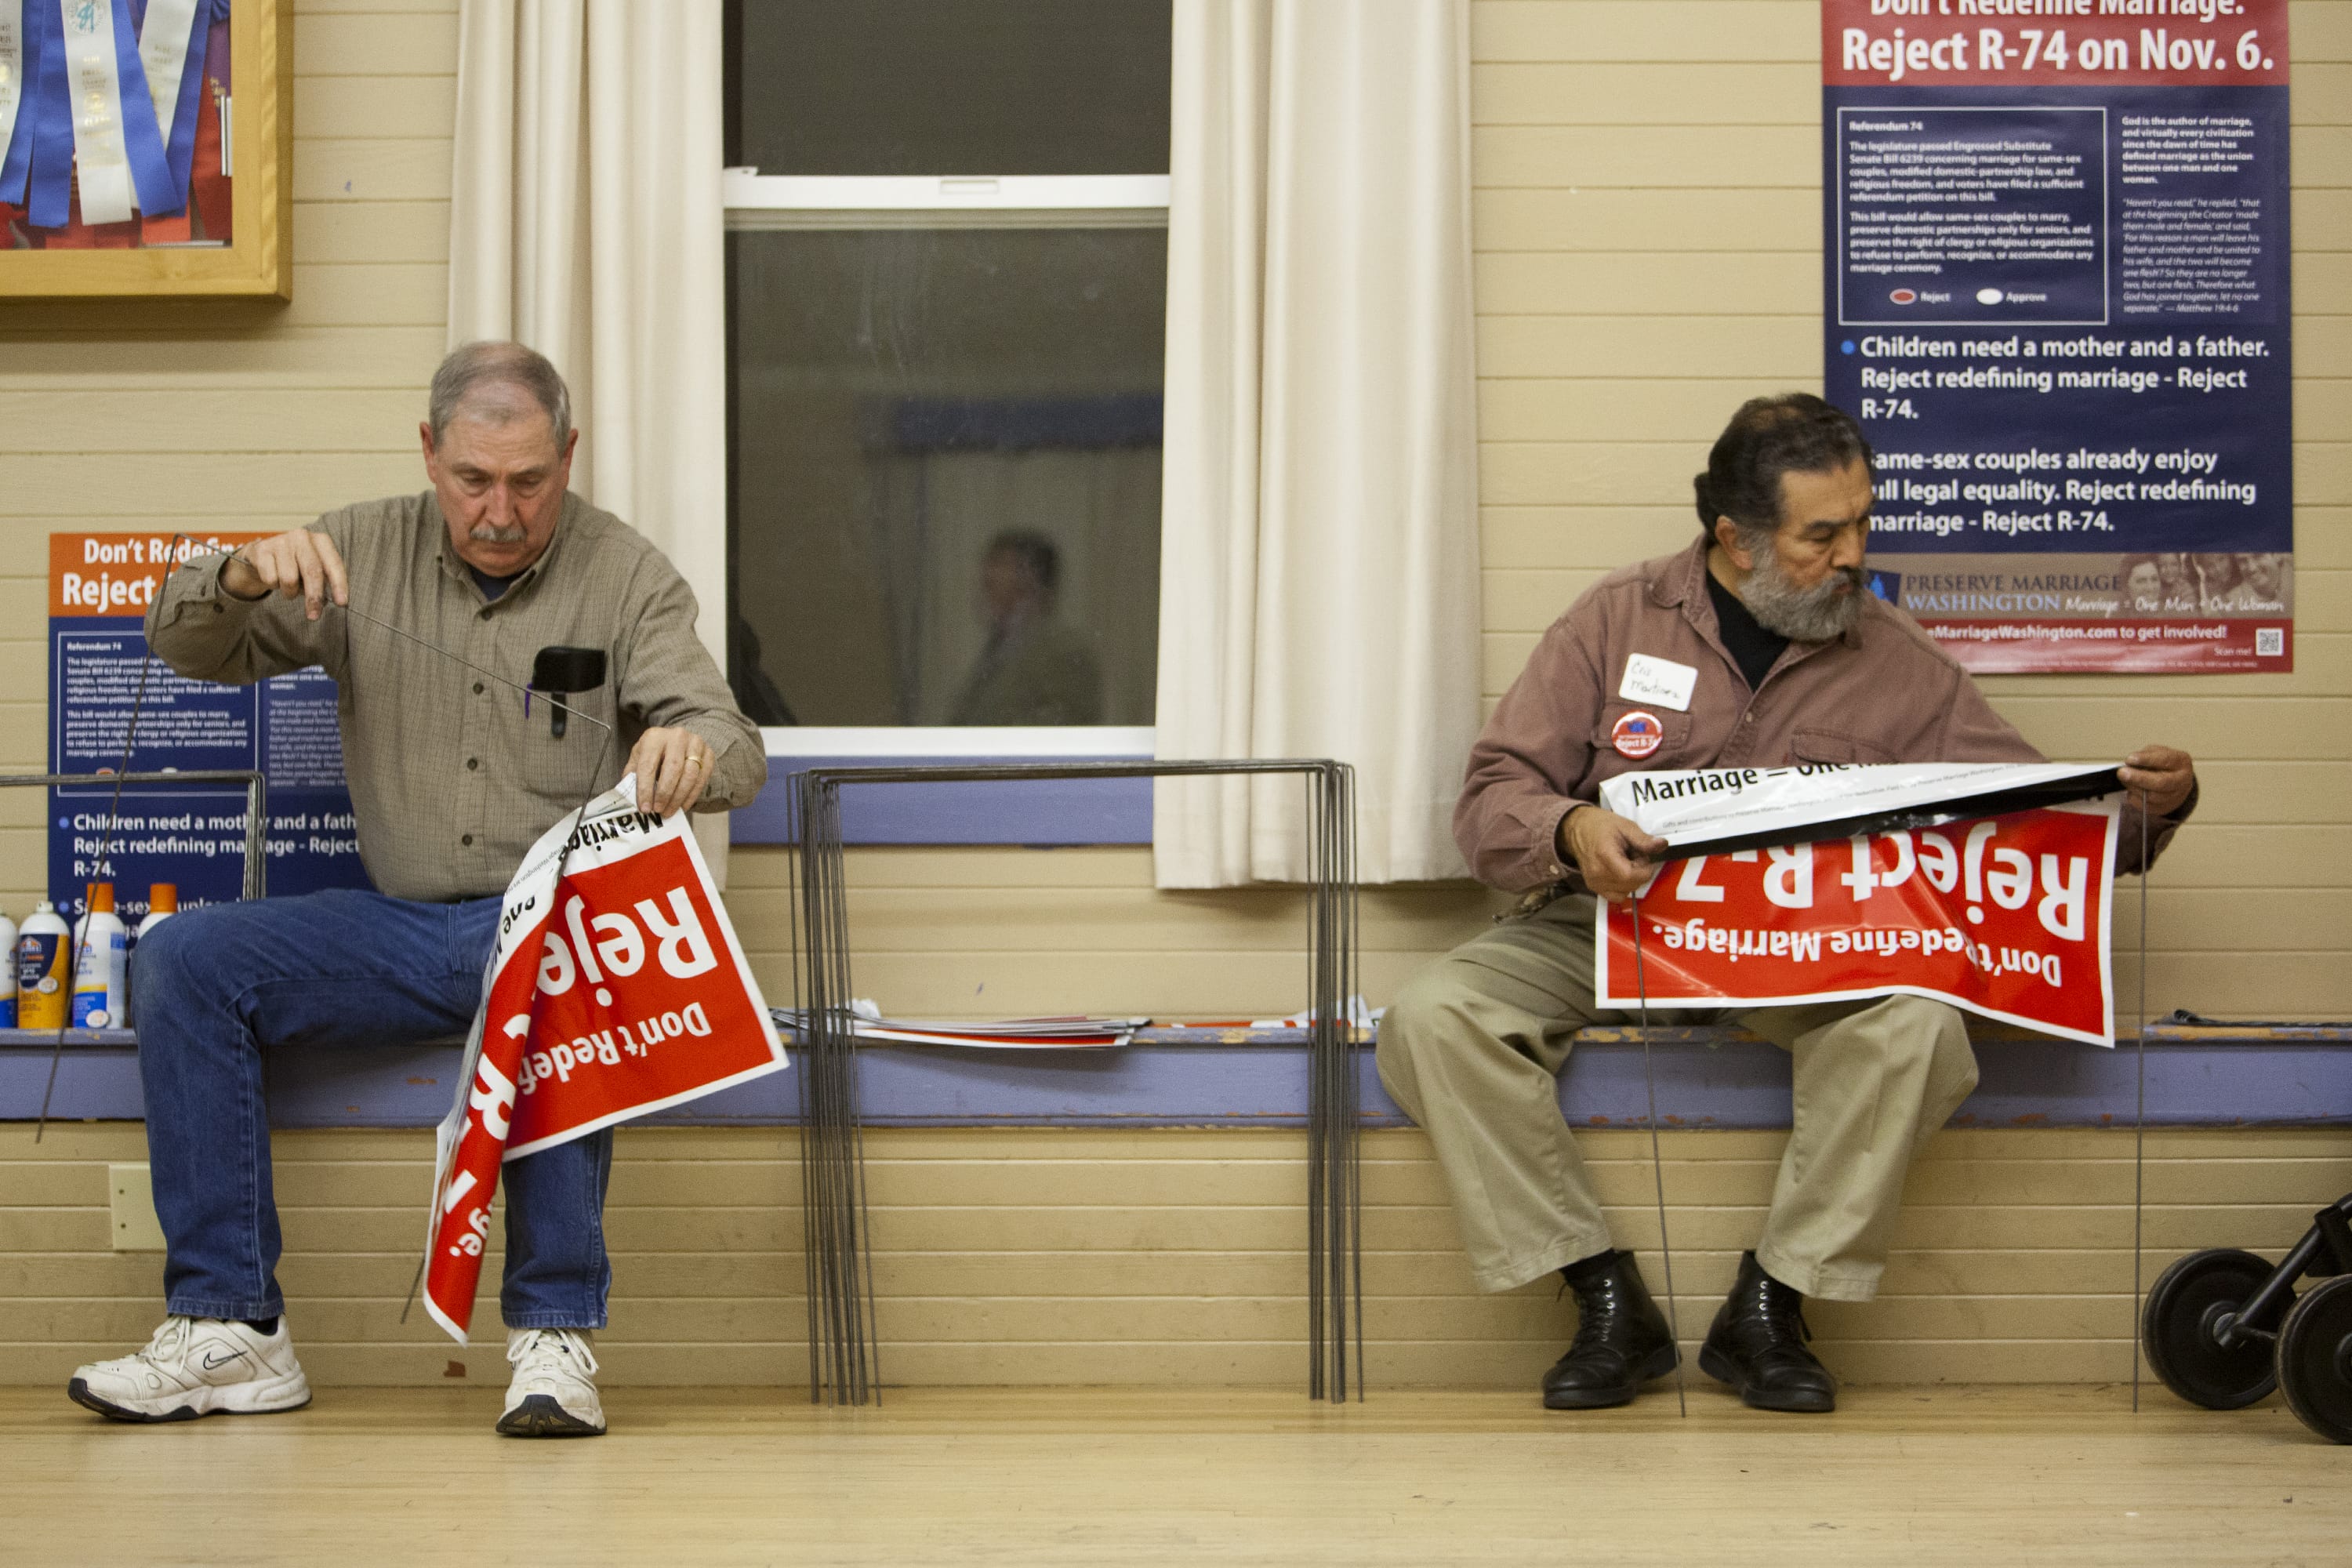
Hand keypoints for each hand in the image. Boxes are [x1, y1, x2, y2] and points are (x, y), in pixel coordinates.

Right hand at [221, 529, 348, 620]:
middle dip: (314, 597)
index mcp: (321, 541)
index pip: (333, 564)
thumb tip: (332, 601)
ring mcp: (281, 541)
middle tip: (314, 616)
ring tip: (288, 588)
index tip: (341, 603)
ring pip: (289, 579)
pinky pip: (271, 579)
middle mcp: (302, 537)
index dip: (339, 584)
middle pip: (312, 571)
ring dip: (289, 592)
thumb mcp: (313, 569)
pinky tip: (274, 578)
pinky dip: (273, 585)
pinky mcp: (262, 550)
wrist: (262, 555)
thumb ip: (325, 581)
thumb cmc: (295, 565)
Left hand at [627, 726, 715, 817]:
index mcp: (654, 737)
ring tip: (669, 811)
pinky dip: (692, 796)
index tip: (645, 808)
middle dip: (665, 794)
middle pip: (673, 768)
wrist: (677, 741)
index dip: (645, 789)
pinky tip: (682, 806)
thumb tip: (631, 799)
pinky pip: (702, 778)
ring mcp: (695, 744)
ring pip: (690, 775)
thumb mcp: (639, 758)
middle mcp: (677, 736)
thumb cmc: (655, 753)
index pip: (648, 765)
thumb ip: (633, 775)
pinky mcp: (709, 754)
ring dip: (679, 797)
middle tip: (659, 811)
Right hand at [1559, 805, 1666, 902]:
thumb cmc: (1601, 825)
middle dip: (1639, 872)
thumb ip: (1643, 839)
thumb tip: (1663, 845)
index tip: (1643, 856)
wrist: (1577, 829)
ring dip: (1632, 880)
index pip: (1631, 876)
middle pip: (1630, 885)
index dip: (1644, 869)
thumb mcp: (1625, 826)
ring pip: (1625, 892)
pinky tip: (1621, 872)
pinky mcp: (1593, 887)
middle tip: (1634, 856)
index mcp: (1605, 856)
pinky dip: (1623, 887)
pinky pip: (1615, 896)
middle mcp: (1597, 874)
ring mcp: (1594, 883)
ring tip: (1626, 863)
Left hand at [2117, 744, 2194, 816]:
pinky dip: (2134, 798)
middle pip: (2161, 783)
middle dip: (2139, 778)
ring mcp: (2175, 796)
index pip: (2165, 760)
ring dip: (2133, 787)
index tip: (2130, 759)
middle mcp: (2182, 780)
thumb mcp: (2157, 752)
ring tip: (2124, 779)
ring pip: (2152, 796)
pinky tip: (2131, 790)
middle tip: (2122, 773)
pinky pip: (2146, 806)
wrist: (2176, 781)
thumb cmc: (2163, 764)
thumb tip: (2131, 763)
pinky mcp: (2165, 808)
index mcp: (2181, 762)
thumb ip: (2146, 755)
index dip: (2146, 760)